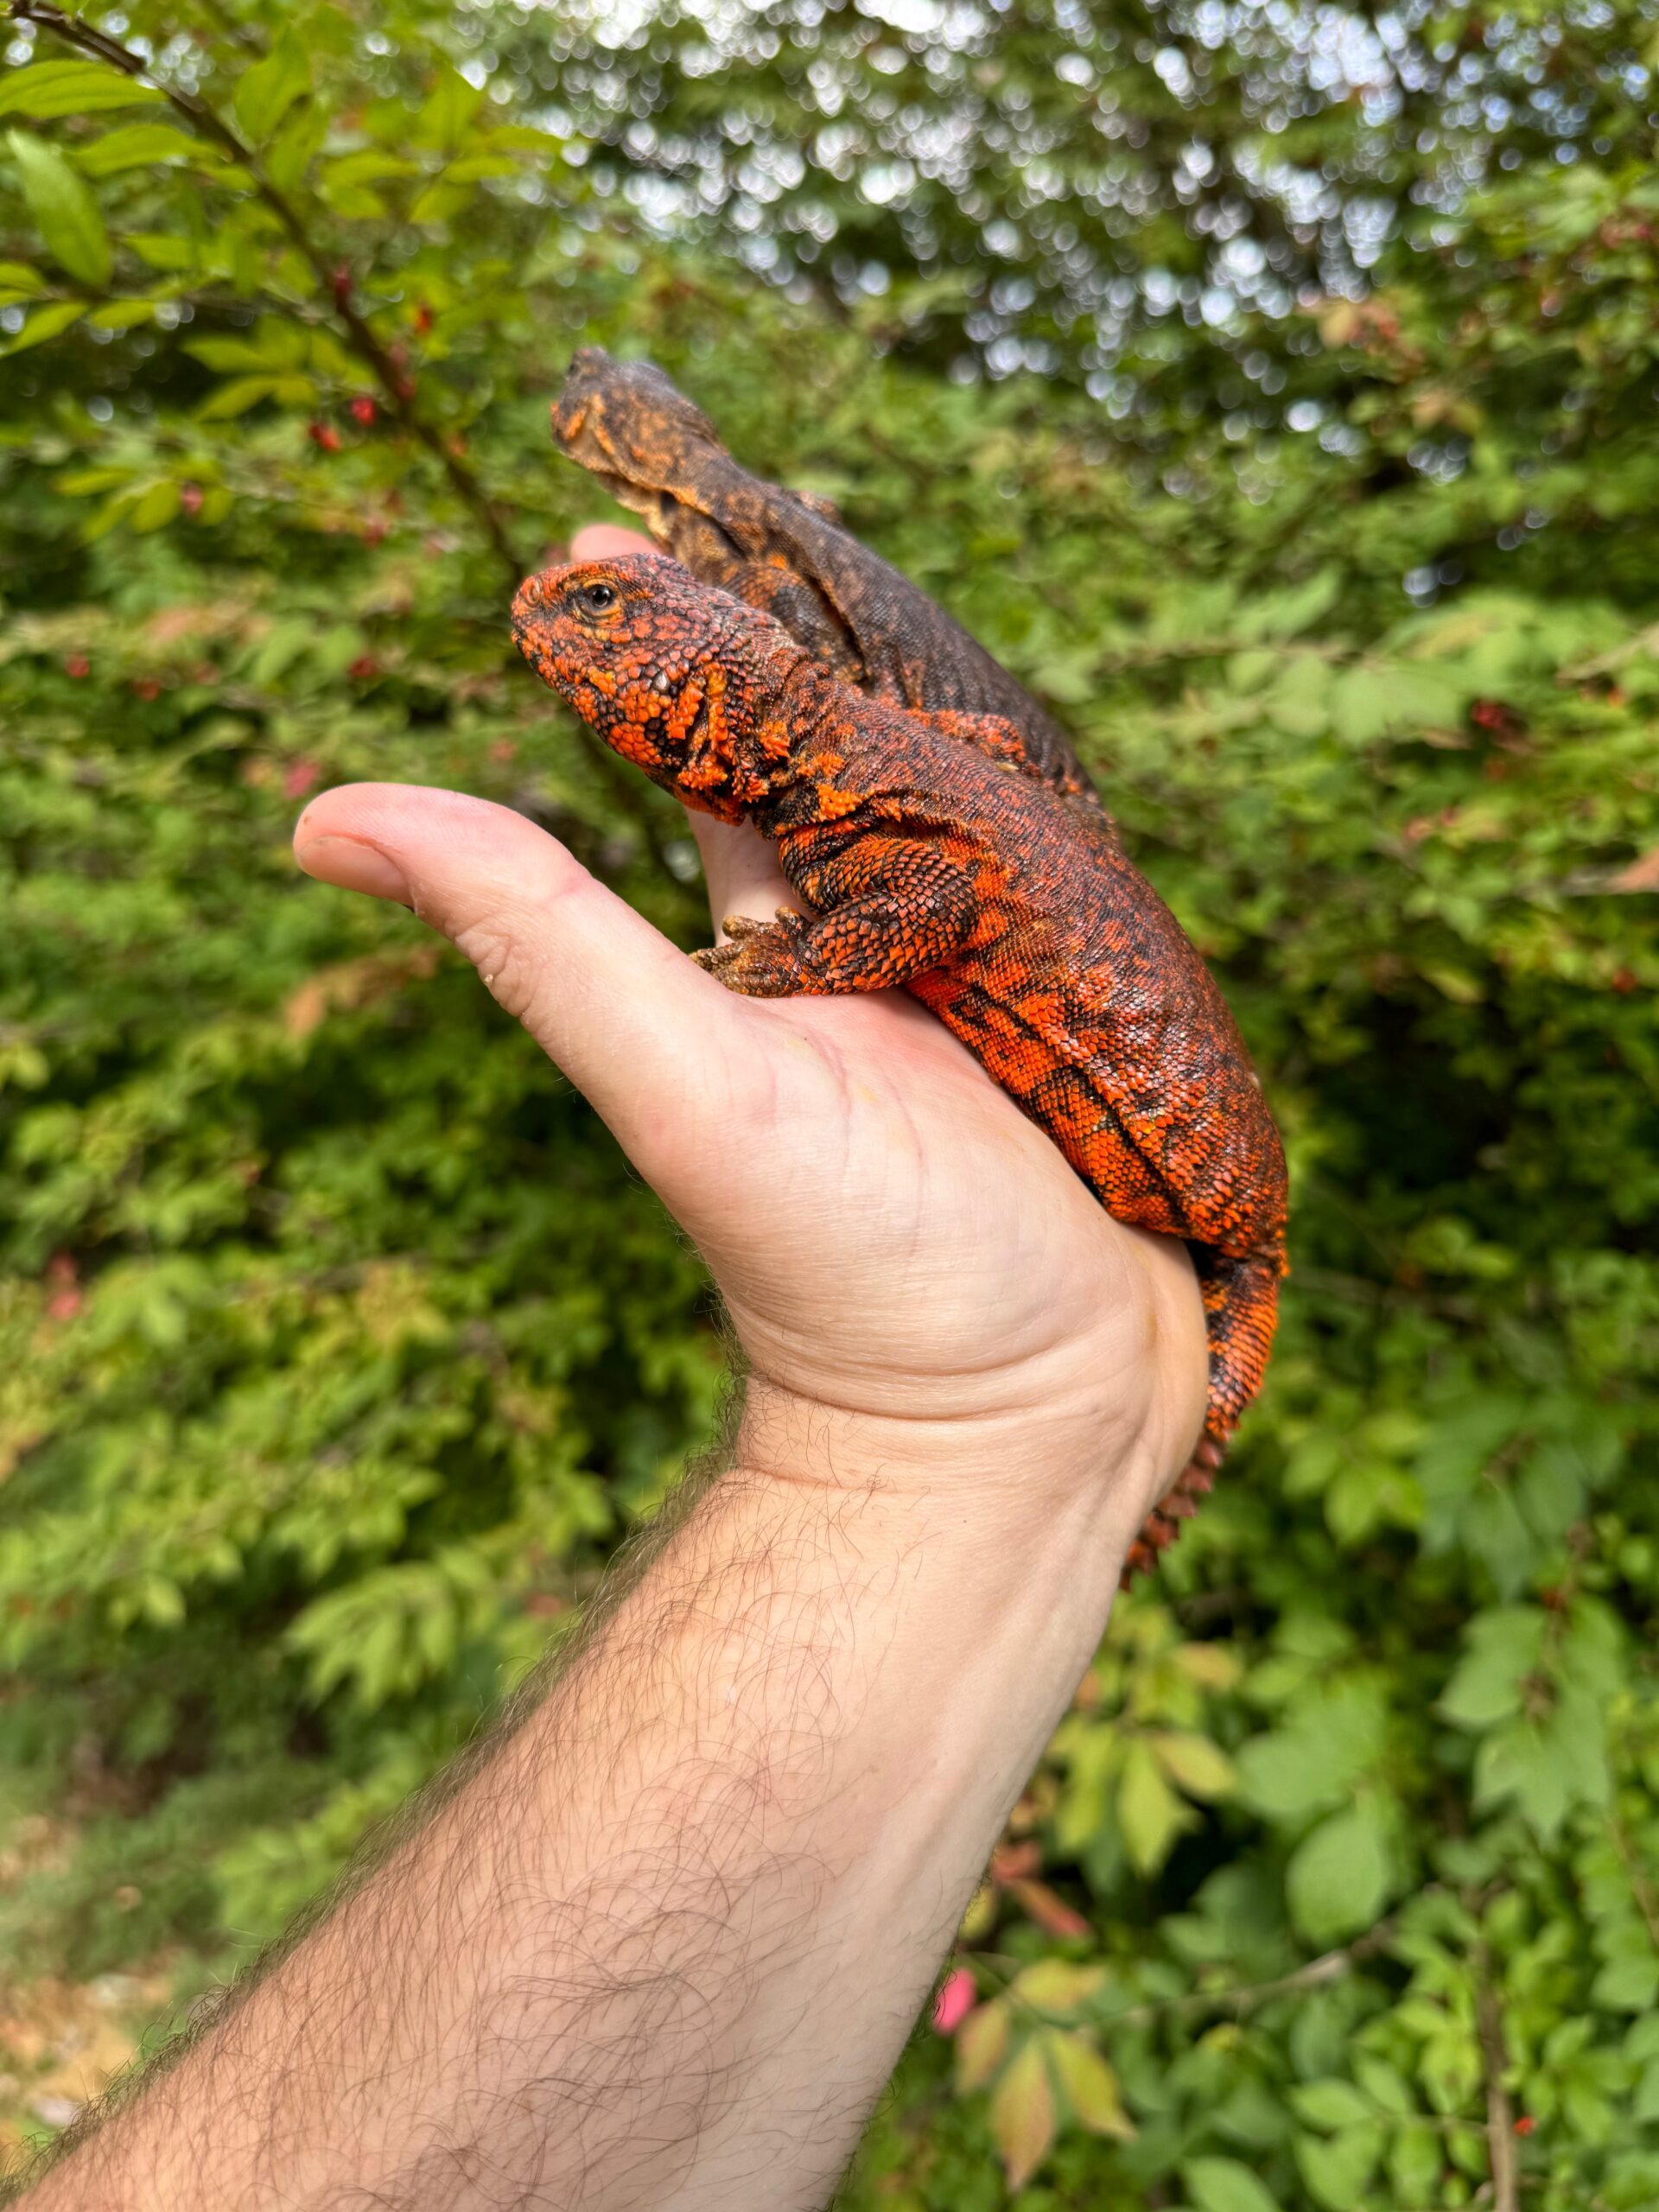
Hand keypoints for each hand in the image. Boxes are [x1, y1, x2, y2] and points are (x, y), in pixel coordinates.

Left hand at [295, 526, 1205, 1540]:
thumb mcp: (687, 1083)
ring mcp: (983, 980)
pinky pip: (1069, 883)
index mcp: (764, 954)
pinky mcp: (1091, 1016)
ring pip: (960, 804)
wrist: (1024, 1423)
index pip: (709, 760)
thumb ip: (538, 936)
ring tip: (897, 575)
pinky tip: (1049, 738)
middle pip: (841, 755)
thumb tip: (317, 817)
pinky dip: (1055, 811)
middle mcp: (867, 951)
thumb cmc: (850, 1272)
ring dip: (936, 705)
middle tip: (773, 499)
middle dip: (812, 637)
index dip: (666, 645)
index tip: (606, 525)